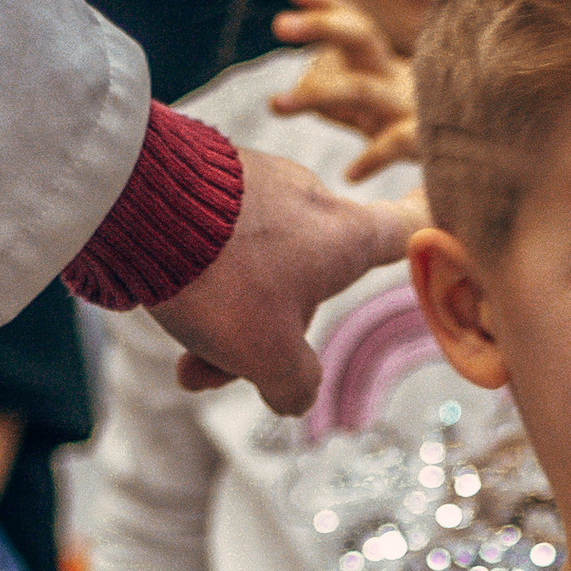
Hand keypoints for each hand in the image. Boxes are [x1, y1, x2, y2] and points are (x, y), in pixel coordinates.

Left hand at [145, 145, 414, 417]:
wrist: (133, 201)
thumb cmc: (222, 278)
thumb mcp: (269, 357)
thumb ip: (296, 385)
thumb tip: (294, 395)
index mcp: (345, 236)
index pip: (408, 230)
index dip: (429, 237)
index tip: (436, 229)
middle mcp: (310, 198)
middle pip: (311, 279)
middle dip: (267, 336)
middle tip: (216, 374)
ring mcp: (258, 181)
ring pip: (257, 266)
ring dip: (225, 318)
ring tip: (182, 359)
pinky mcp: (211, 175)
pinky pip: (220, 237)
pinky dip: (201, 277)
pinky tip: (164, 301)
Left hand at [272, 0, 418, 181]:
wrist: (482, 152)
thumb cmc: (417, 129)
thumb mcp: (376, 107)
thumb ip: (338, 98)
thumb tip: (302, 89)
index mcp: (384, 65)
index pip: (355, 24)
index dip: (326, 5)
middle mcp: (397, 77)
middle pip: (361, 37)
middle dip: (320, 26)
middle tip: (279, 23)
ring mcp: (412, 106)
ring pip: (363, 90)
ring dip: (317, 94)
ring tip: (275, 104)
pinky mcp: (427, 141)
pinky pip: (398, 143)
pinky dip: (374, 158)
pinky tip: (350, 174)